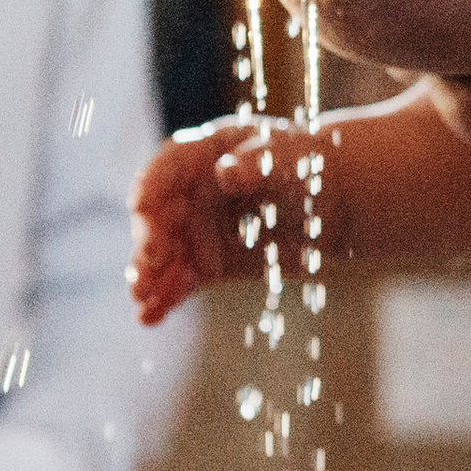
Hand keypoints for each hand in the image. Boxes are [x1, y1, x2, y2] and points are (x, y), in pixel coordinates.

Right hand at [131, 113, 312, 323]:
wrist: (328, 205)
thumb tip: (225, 172)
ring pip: (162, 253)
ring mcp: (194, 230)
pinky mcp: (205, 265)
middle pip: (158, 213)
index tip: (141, 203)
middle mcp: (189, 192)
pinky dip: (164, 298)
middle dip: (150, 235)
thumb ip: (257, 163)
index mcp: (205, 153)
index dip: (153, 183)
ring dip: (148, 273)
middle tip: (152, 257)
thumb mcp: (289, 158)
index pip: (170, 165)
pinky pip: (179, 282)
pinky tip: (149, 316)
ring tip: (141, 294)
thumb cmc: (304, 168)